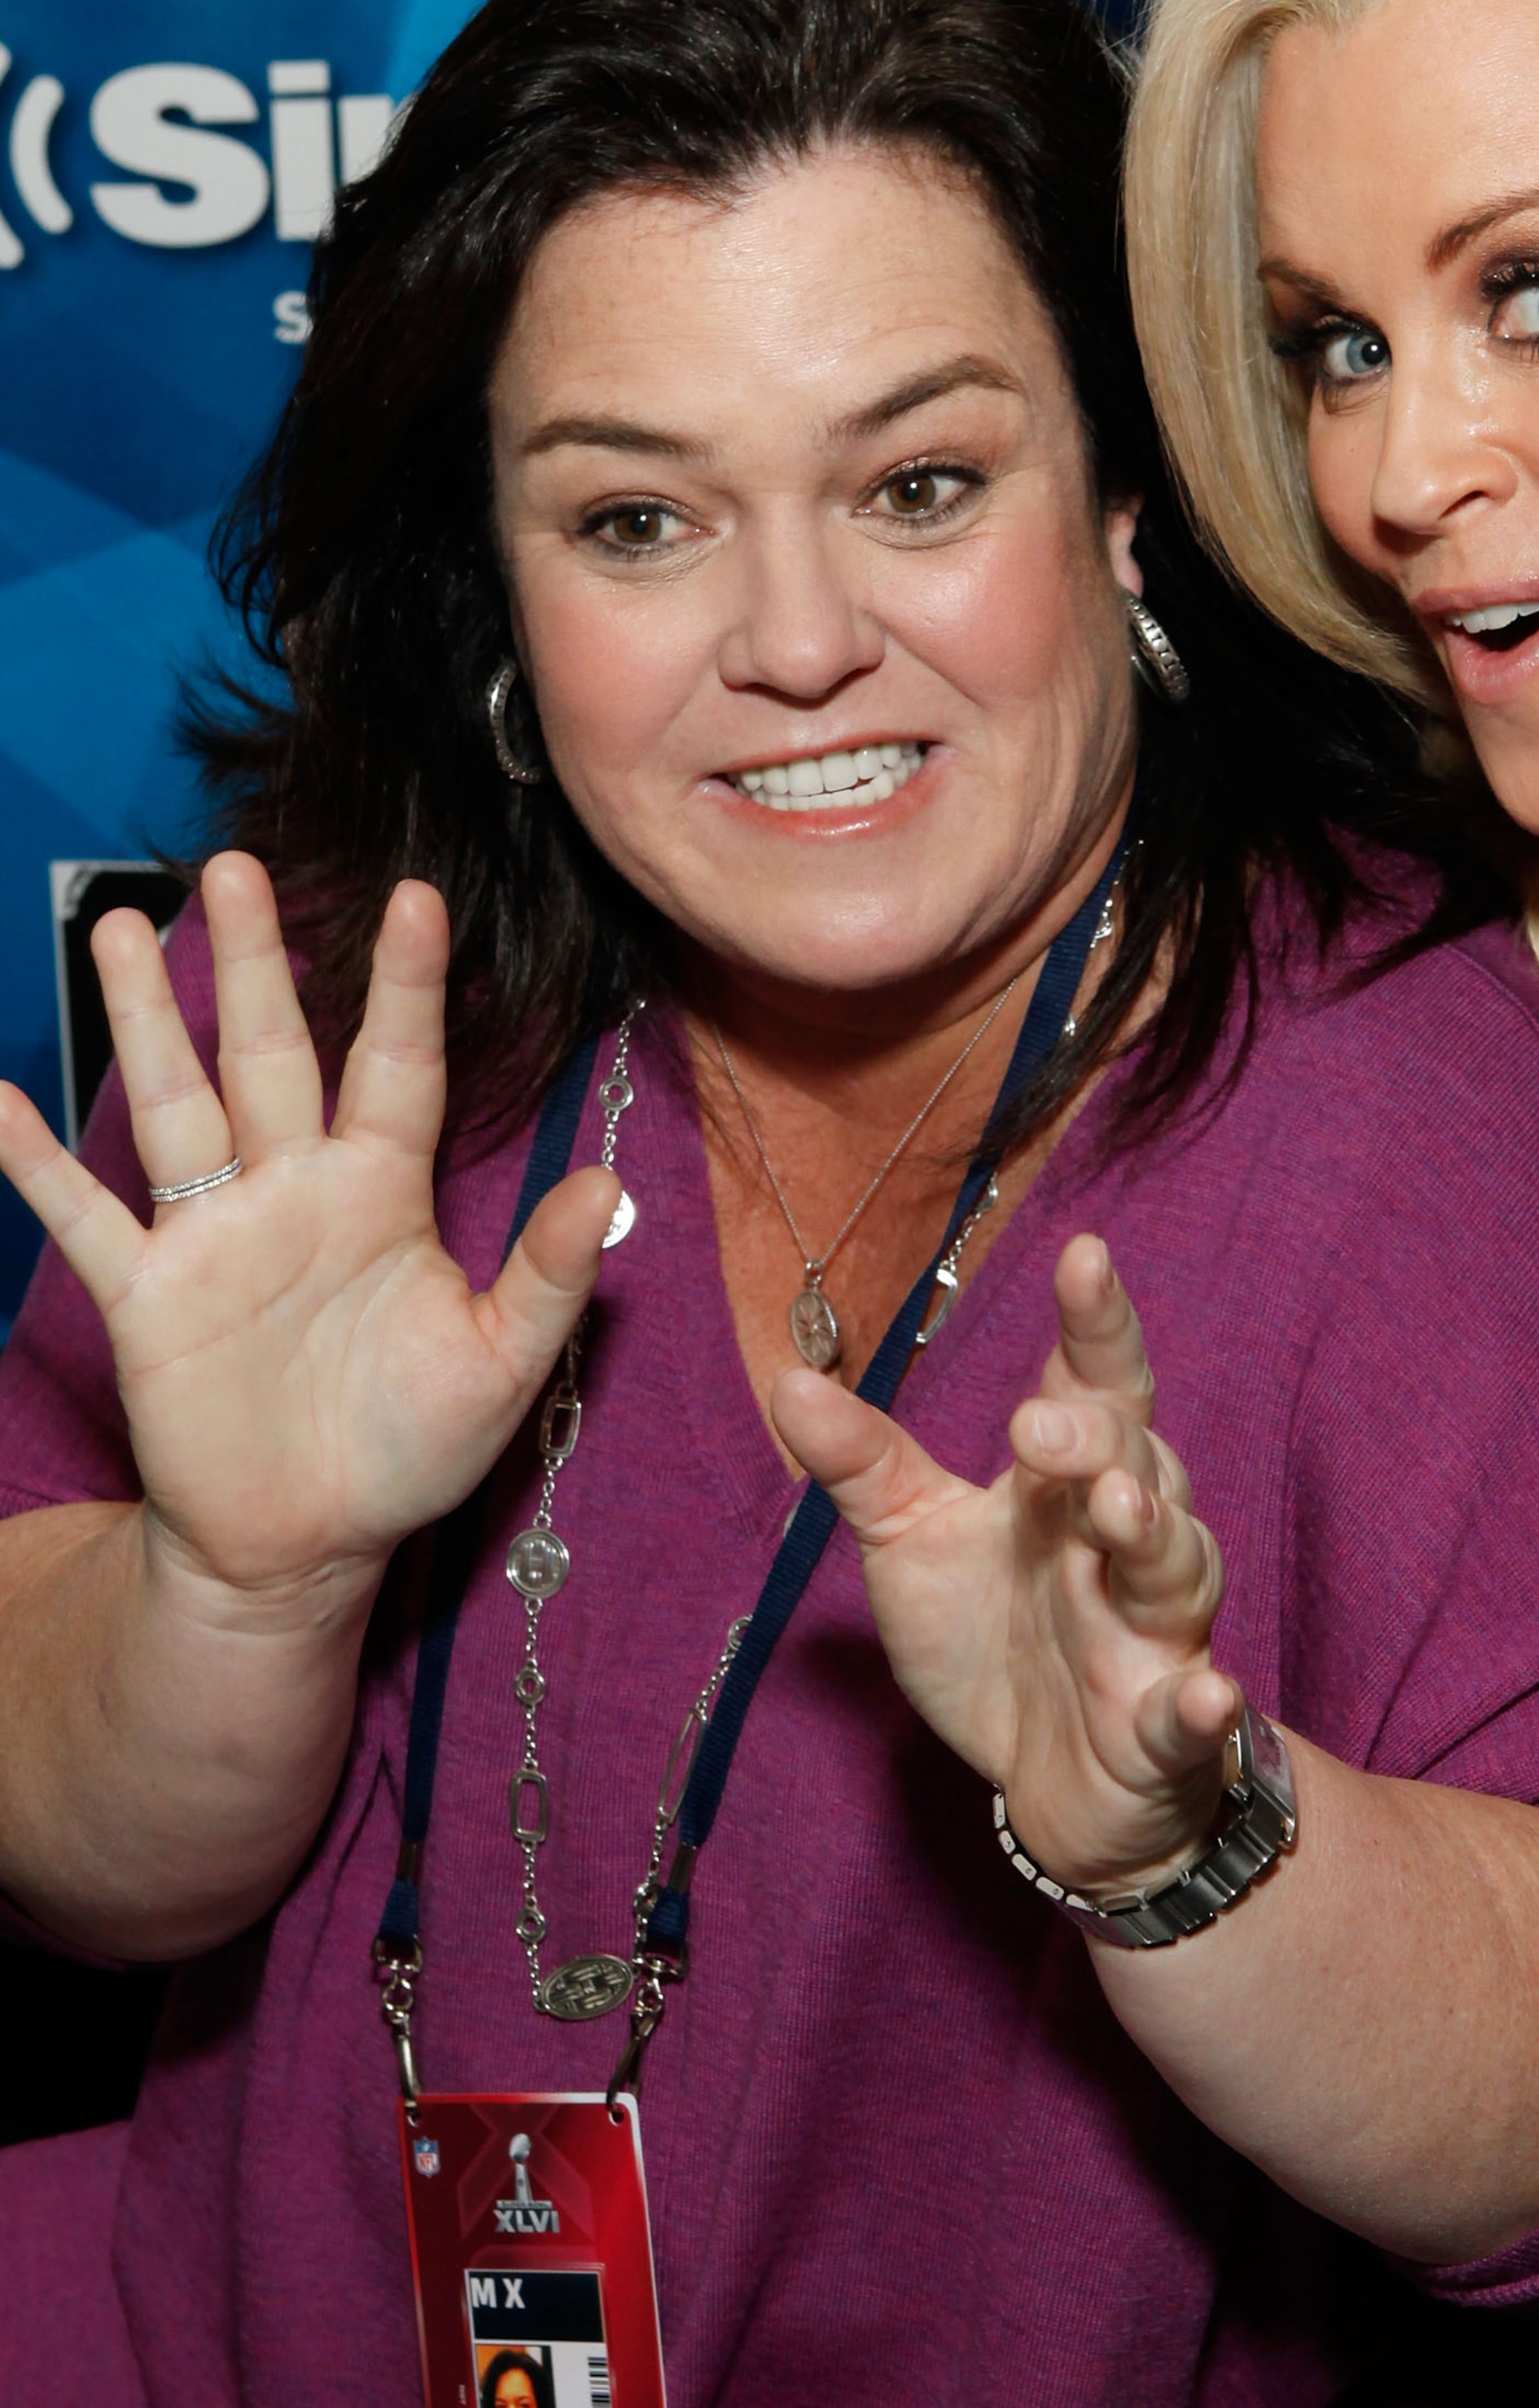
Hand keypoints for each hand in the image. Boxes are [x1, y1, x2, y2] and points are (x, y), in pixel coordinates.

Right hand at [0, 853, 616, 1616]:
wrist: (312, 1544)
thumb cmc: (410, 1450)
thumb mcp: (501, 1364)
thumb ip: (550, 1274)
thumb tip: (612, 1189)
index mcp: (384, 1194)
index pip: (397, 1067)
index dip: (405, 986)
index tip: (414, 897)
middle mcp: (294, 1191)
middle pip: (271, 1053)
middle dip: (255, 962)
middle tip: (234, 863)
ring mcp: (213, 1234)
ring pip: (177, 1103)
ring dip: (149, 1020)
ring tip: (126, 929)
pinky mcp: (147, 1294)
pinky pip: (83, 1217)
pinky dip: (32, 1162)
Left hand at [776, 1233, 1237, 1896]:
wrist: (1053, 1790)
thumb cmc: (995, 1646)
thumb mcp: (915, 1546)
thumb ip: (867, 1466)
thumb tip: (787, 1379)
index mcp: (1066, 1491)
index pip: (1097, 1387)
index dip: (1096, 1324)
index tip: (1083, 1255)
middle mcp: (1124, 1548)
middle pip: (1141, 1467)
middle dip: (1100, 1440)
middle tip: (1040, 1426)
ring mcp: (1155, 1636)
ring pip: (1180, 1569)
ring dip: (1156, 1536)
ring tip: (1116, 1507)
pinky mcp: (1168, 1731)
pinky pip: (1196, 1713)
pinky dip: (1202, 1706)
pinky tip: (1203, 1696)